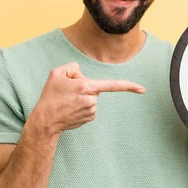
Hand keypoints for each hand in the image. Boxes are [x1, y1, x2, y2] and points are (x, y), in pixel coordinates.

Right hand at [28, 62, 145, 136]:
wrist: (45, 121)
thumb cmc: (50, 96)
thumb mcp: (57, 73)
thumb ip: (74, 67)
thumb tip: (84, 75)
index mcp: (87, 87)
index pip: (112, 85)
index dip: (129, 86)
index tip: (142, 89)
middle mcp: (92, 100)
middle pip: (93, 86)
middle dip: (83, 86)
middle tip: (66, 92)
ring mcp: (92, 110)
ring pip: (91, 97)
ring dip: (81, 96)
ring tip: (67, 101)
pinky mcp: (90, 117)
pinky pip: (89, 106)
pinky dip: (81, 105)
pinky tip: (70, 108)